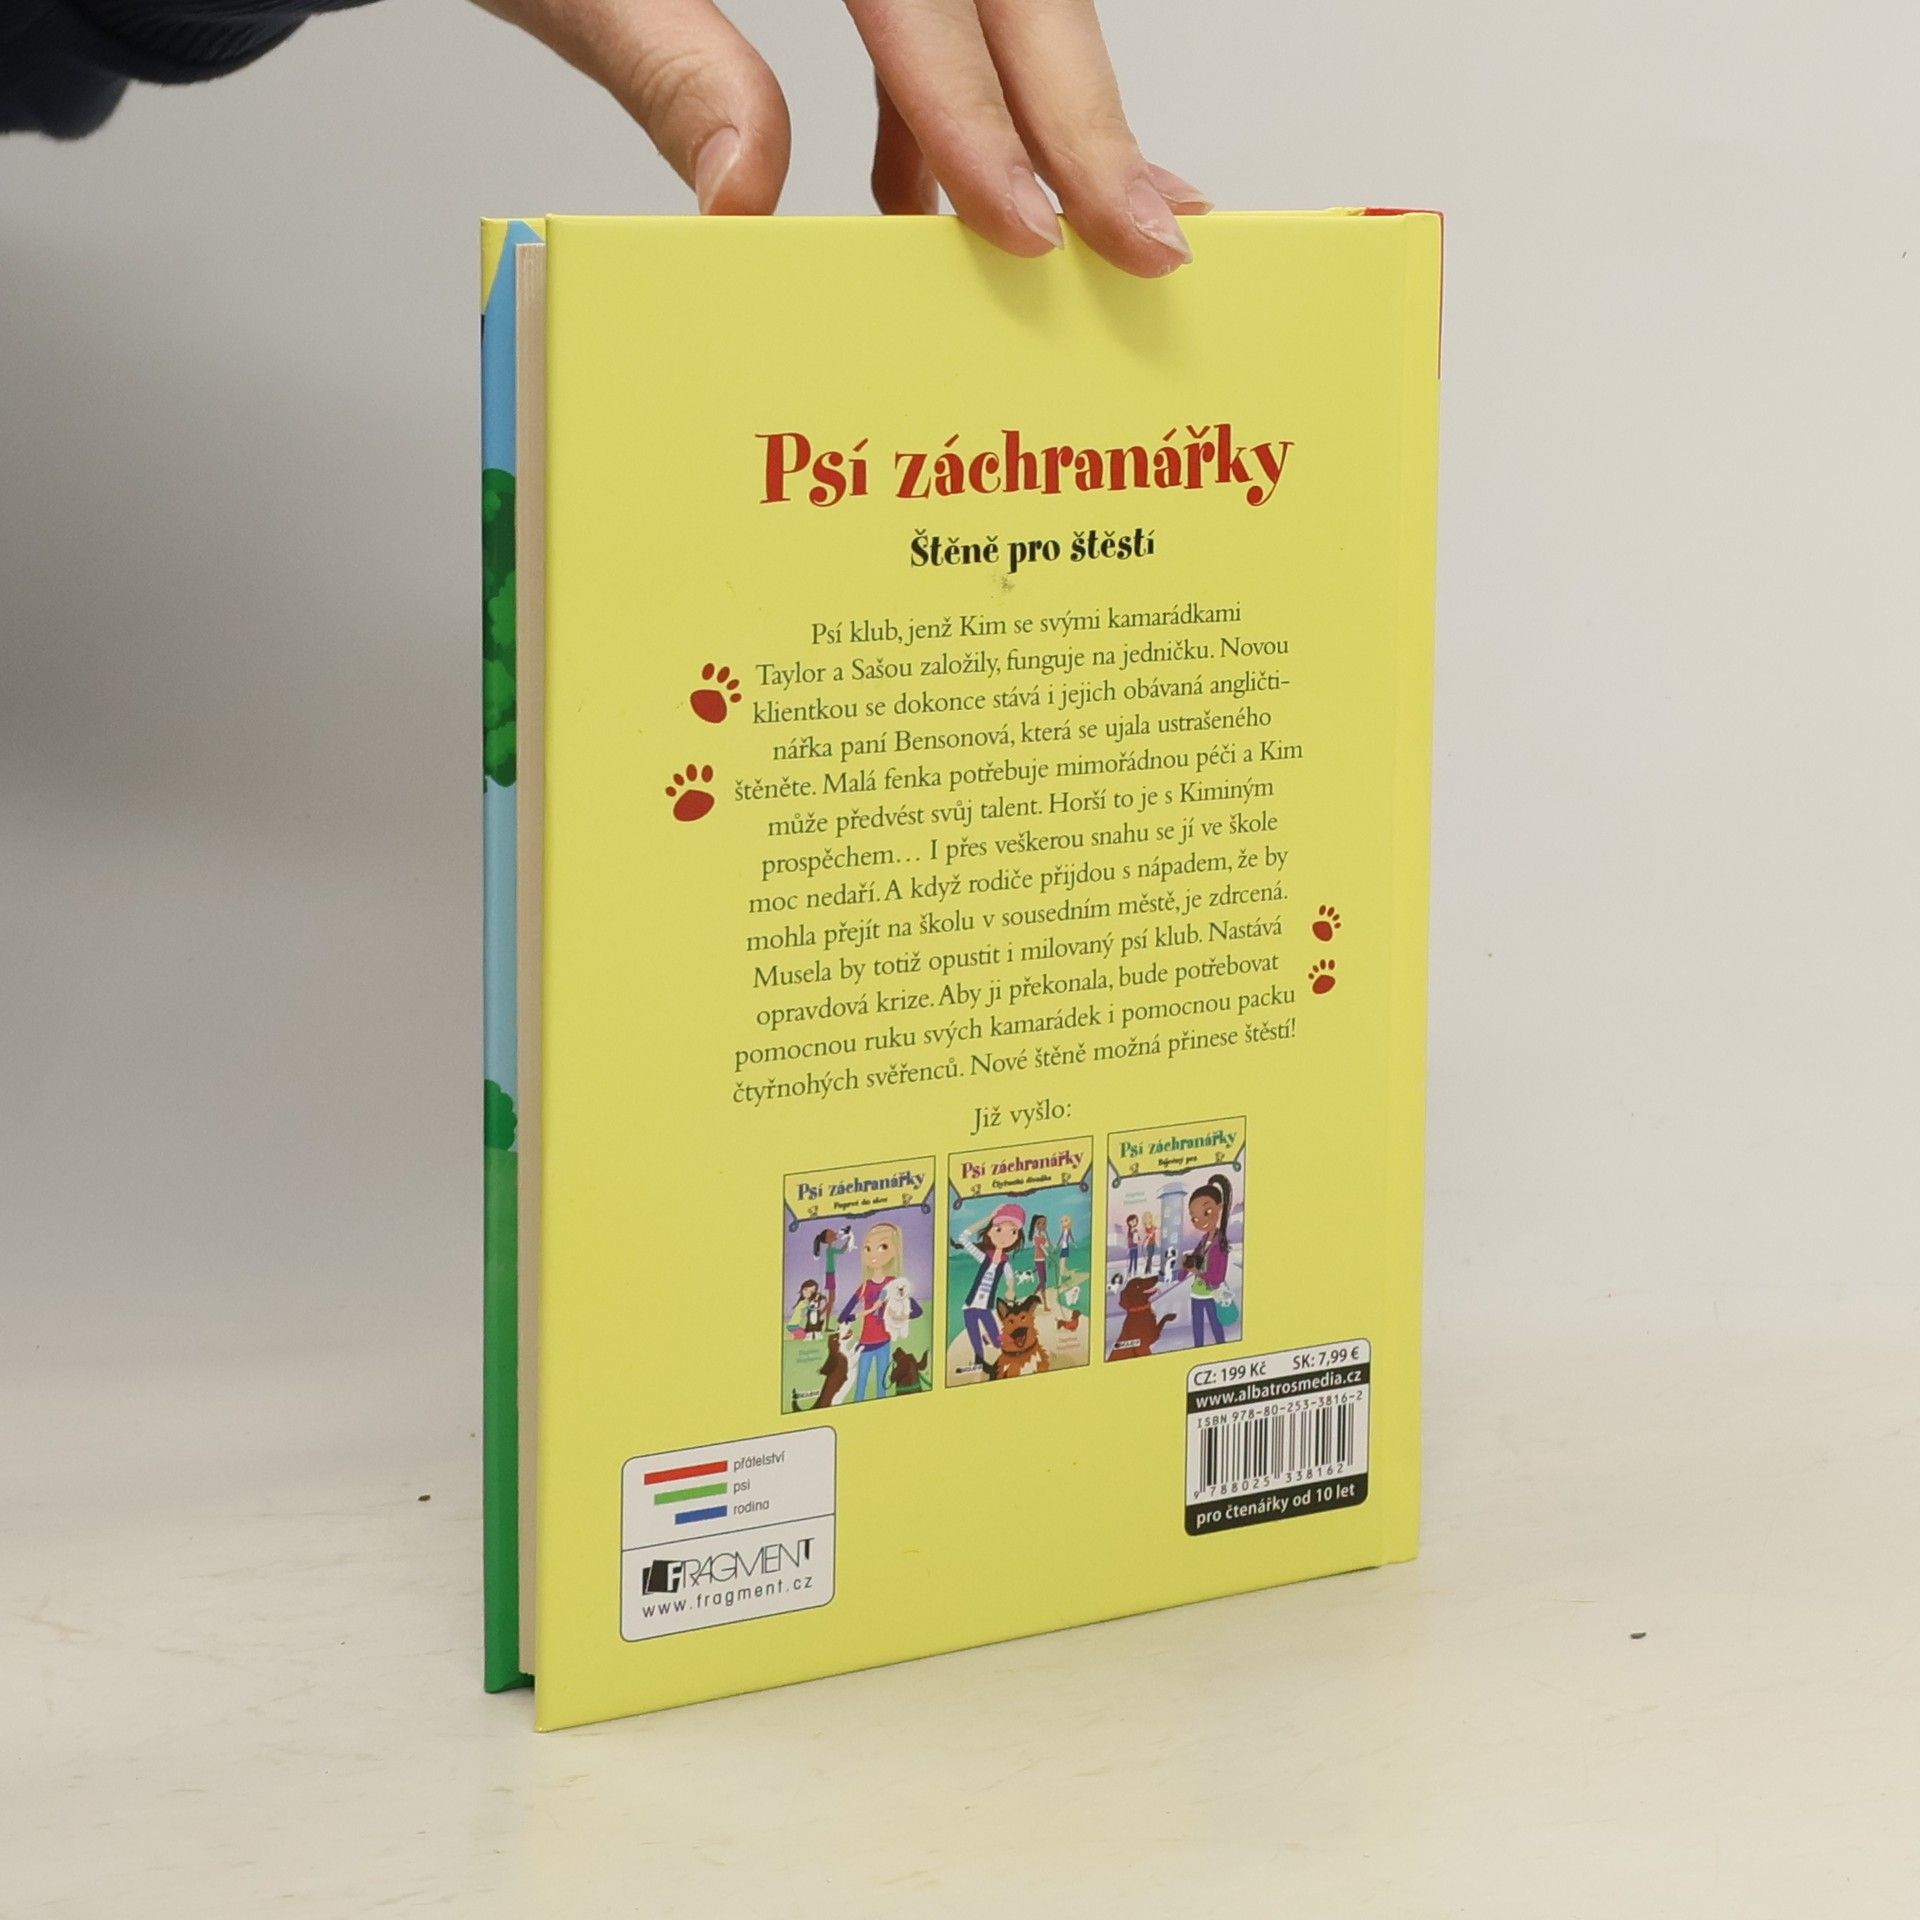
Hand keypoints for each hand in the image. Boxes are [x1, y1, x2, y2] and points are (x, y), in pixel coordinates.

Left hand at [470, 0, 1207, 276]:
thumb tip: (744, 196)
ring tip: (1095, 229)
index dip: (987, 117)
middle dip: (1080, 124)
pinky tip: (937, 204)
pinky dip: (944, 111)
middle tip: (1151, 241)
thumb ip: (669, 64)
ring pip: (999, 4)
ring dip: (1043, 122)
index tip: (1034, 230)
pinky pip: (935, 17)